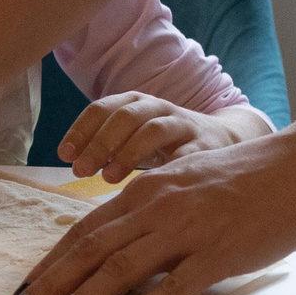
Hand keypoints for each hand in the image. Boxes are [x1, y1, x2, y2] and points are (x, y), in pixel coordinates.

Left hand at [16, 130, 295, 294]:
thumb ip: (150, 216)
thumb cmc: (244, 182)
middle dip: (50, 285)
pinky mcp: (219, 255)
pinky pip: (171, 288)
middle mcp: (158, 206)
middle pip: (90, 250)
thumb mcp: (184, 188)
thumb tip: (115, 255)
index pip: (82, 230)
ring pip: (120, 269)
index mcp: (146, 190)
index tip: (23, 291)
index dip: (49, 263)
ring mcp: (187, 230)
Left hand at [57, 96, 264, 182]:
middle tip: (79, 170)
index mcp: (138, 105)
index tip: (64, 155)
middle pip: (125, 115)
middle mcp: (161, 109)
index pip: (103, 107)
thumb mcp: (140, 144)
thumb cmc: (173, 150)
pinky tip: (153, 189)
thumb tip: (72, 167)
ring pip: (153, 128)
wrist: (231, 145)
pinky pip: (186, 153)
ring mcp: (186, 124)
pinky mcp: (209, 145)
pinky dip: (167, 167)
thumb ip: (111, 150)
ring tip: (108, 179)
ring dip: (127, 151)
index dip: (81, 129)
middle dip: (99, 141)